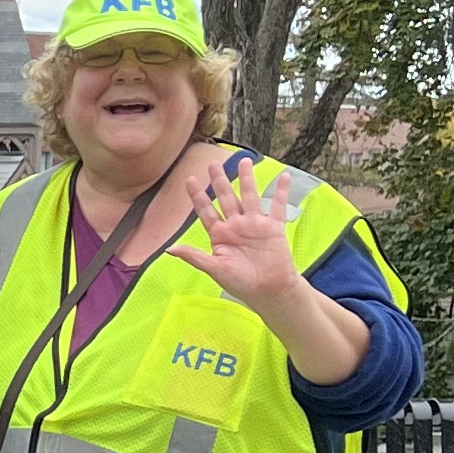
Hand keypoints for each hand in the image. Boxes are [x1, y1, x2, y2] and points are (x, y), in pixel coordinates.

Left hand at [164, 157, 301, 310]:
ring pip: (249, 196)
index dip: (198, 196)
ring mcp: (255, 224)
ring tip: (243, 160)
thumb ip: (195, 256)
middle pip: (226, 197)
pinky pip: (278, 206)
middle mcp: (236, 226)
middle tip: (213, 163)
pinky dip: (281, 191)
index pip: (206, 211)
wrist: (269, 292)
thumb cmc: (241, 283)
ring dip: (246, 179)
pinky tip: (283, 176)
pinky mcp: (274, 227)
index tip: (190, 179)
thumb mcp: (215, 269)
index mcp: (220, 235)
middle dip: (219, 180)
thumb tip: (170, 249)